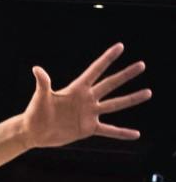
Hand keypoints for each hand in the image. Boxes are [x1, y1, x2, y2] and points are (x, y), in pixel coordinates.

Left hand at [20, 43, 148, 148]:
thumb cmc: (35, 112)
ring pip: (115, 104)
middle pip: (110, 84)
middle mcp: (87, 99)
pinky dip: (122, 133)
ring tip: (148, 92)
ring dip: (131, 99)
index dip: (107, 58)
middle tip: (141, 65)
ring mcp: (89, 113)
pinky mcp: (88, 128)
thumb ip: (43, 83)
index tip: (120, 46)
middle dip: (125, 75)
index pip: (95, 70)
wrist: (34, 132)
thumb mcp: (40, 97)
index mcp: (77, 89)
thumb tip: (37, 69)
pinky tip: (136, 134)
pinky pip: (109, 130)